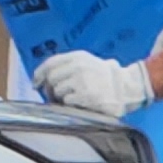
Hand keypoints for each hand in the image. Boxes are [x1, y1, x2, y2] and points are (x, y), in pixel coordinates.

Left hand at [35, 51, 154, 119]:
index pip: (50, 63)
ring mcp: (82, 81)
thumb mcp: (86, 63)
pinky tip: (79, 104)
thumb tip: (41, 78)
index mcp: (77, 57)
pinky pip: (66, 102)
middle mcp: (78, 66)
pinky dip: (69, 105)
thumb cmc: (103, 77)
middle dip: (50, 89)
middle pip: (51, 78)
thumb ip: (66, 66)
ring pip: (57, 91)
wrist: (126, 88)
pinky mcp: (86, 96)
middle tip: (55, 96)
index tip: (36, 83)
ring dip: (60, 98)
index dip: (39, 74)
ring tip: (72, 99)